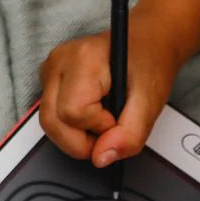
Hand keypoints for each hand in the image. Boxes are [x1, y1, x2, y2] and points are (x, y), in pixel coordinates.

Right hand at [38, 0, 199, 165]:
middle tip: (110, 125)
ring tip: (103, 117)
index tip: (118, 117)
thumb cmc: (149, 63)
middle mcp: (59, 61)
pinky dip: (73, 127)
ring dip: (77, 135)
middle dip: (82, 140)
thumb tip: (101, 158)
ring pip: (50, 124)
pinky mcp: (49, 81)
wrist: (148, 42)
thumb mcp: (150, 103)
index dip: (98, 127)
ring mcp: (50, 71)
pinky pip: (53, 118)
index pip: (73, 114)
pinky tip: (92, 113)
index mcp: (83, 58)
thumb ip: (130, 134)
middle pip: (52, 123)